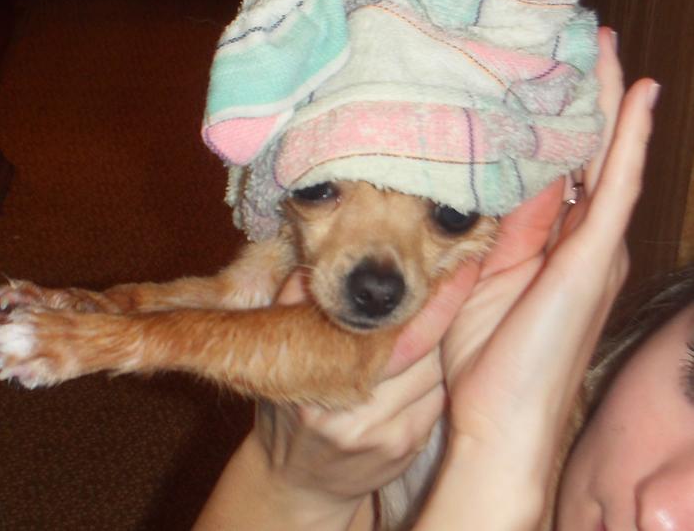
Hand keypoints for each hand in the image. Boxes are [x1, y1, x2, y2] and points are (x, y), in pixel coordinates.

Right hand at [238, 264, 478, 527]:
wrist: (297, 479)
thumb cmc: (290, 403)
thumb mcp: (281, 349)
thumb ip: (293, 301)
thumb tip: (328, 263)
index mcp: (321, 375)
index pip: (390, 330)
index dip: (427, 298)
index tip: (449, 267)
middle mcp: (352, 411)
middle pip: (420, 350)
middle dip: (443, 312)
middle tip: (460, 276)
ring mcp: (382, 436)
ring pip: (434, 374)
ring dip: (440, 346)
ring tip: (434, 320)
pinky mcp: (404, 452)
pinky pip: (435, 400)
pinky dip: (435, 379)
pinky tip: (423, 366)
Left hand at [416, 28, 656, 528]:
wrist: (500, 415)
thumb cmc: (485, 353)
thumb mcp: (479, 274)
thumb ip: (495, 227)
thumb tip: (496, 174)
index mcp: (557, 243)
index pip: (564, 166)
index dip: (559, 119)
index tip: (544, 72)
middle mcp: (585, 238)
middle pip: (591, 152)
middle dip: (588, 97)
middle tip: (585, 40)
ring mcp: (597, 246)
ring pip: (609, 157)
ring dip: (609, 101)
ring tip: (605, 47)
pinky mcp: (596, 257)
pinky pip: (616, 185)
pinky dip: (628, 139)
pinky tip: (635, 95)